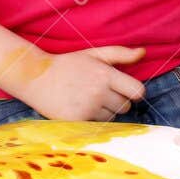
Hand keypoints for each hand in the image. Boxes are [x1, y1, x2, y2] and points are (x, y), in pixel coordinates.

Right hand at [17, 46, 147, 121]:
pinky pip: (96, 126)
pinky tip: (80, 108)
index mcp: (106, 75)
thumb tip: (143, 53)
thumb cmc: (68, 65)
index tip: (127, 90)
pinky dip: (92, 120)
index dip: (135, 92)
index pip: (137, 91)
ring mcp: (87, 108)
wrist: (35, 77)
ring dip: (105, 111)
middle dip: (118, 101)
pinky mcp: (76, 121)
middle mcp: (98, 92)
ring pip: (111, 117)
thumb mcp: (94, 54)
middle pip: (125, 107)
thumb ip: (120, 54)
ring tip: (88, 100)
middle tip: (101, 93)